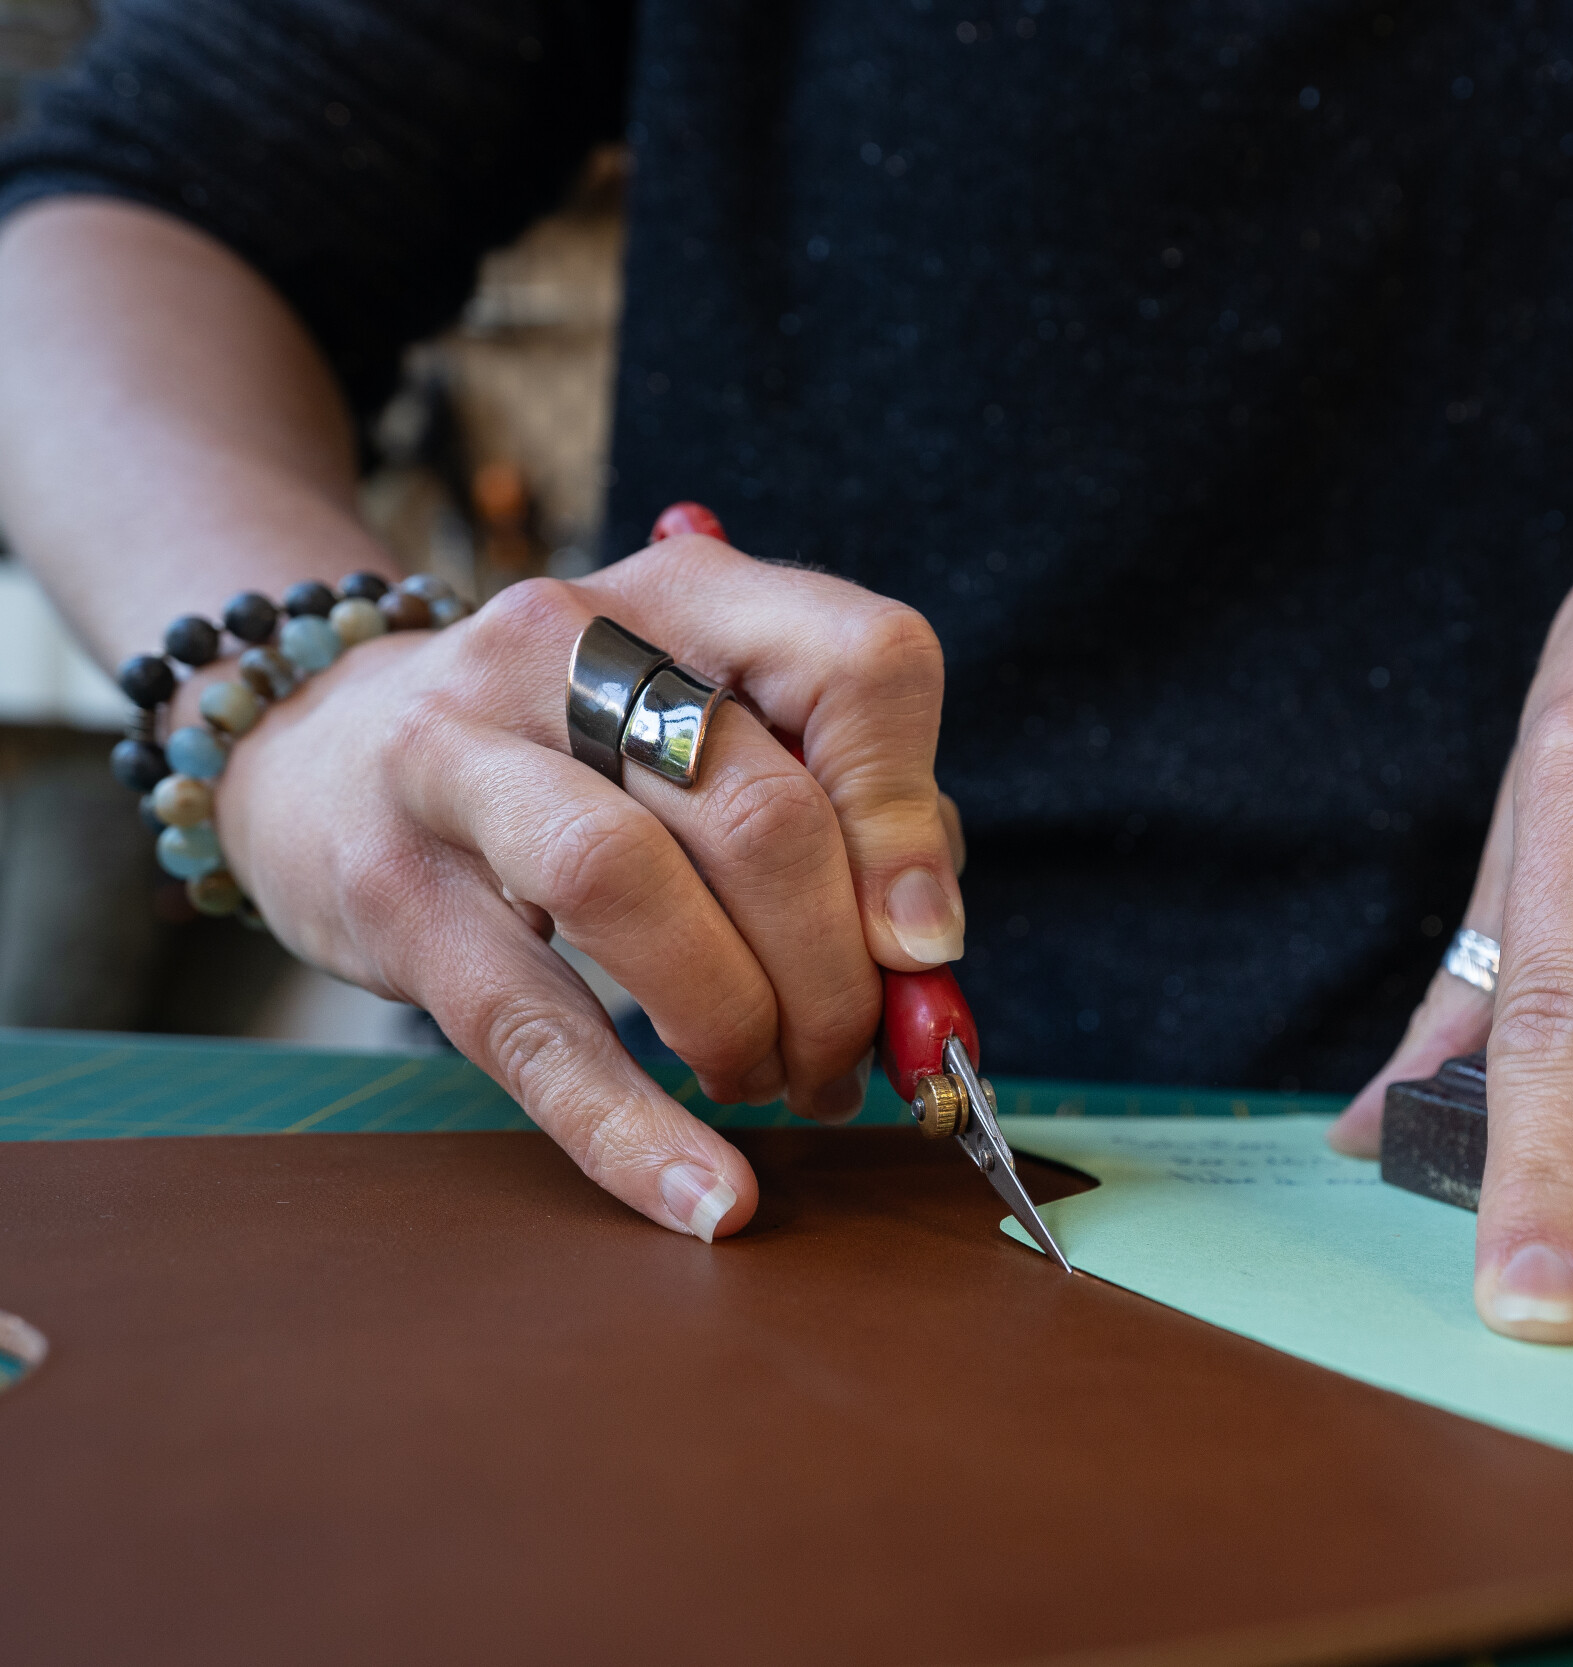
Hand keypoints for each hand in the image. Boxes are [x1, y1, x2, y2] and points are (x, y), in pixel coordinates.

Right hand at [195, 534, 963, 1240]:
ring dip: (740, 1023)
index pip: (861, 666)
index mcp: (695, 595)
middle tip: (847, 1058)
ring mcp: (459, 756)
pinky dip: (628, 1129)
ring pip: (632, 888)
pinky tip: (703, 1196)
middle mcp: (571, 645)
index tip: (924, 942)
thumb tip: (926, 966)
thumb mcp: (709, 735)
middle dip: (837, 973)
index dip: (912, 819)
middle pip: (759, 810)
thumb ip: (840, 821)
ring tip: (770, 1083)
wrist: (322, 743)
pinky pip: (527, 1026)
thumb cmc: (576, 756)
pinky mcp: (391, 888)